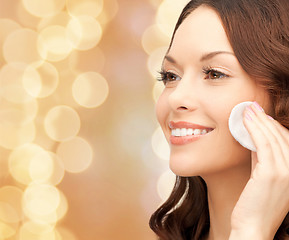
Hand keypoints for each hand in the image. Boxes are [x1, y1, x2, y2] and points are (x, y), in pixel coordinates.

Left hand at [229, 102, 288, 238]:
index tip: (261, 115)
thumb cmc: (255, 203)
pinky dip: (254, 129)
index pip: (287, 141)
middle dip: (265, 119)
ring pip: (272, 138)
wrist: (253, 228)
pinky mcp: (272, 173)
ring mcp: (287, 172)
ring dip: (259, 121)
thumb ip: (262, 158)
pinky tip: (246, 120)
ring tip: (247, 109)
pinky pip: (263, 144)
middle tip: (252, 106)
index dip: (273, 126)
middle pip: (281, 137)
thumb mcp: (263, 176)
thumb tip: (254, 138)